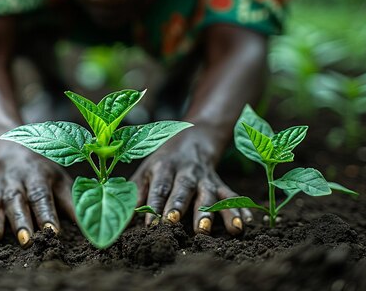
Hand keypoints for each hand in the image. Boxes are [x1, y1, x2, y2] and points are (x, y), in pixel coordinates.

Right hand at [0, 149, 73, 246]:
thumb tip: (92, 227)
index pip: (42, 196)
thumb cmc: (45, 173)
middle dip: (21, 221)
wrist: (16, 151)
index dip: (47, 214)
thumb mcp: (61, 182)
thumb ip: (74, 204)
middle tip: (26, 241)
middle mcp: (17, 182)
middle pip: (17, 201)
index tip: (52, 232)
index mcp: (38, 177)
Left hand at [130, 128, 251, 234]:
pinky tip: (246, 223)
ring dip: (217, 212)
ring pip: (211, 194)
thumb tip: (119, 220)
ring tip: (225, 229)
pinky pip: (232, 195)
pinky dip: (240, 209)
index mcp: (163, 167)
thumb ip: (134, 195)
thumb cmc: (162, 162)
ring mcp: (205, 178)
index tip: (151, 225)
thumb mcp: (144, 172)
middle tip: (180, 224)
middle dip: (182, 206)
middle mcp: (185, 172)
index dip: (154, 205)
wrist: (193, 137)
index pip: (158, 187)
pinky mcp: (221, 183)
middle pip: (184, 189)